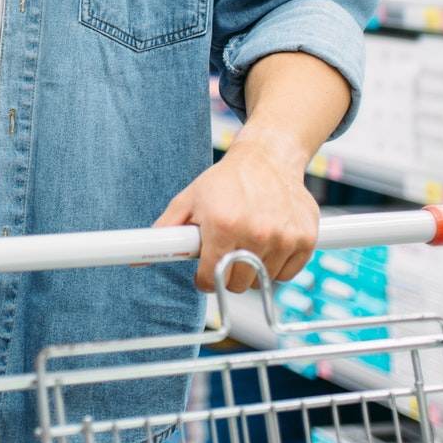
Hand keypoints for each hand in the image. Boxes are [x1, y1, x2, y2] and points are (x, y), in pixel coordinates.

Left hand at [155, 132, 319, 294]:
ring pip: (263, 280)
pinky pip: (287, 273)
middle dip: (228, 273)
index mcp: (223, 225)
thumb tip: (136, 258)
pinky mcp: (305, 238)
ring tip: (248, 240)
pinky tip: (269, 242)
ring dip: (254, 268)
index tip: (205, 271)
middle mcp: (255, 233)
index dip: (204, 277)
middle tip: (227, 253)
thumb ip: (166, 231)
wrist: (268, 158)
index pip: (210, 278)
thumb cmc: (225, 181)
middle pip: (238, 285)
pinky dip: (278, 265)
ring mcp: (284, 237)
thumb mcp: (189, 199)